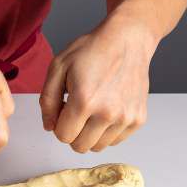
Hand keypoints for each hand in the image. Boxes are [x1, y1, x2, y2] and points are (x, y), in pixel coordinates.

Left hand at [39, 17, 153, 153]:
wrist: (128, 39)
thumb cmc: (93, 50)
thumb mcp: (59, 66)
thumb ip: (47, 100)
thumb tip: (49, 127)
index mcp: (84, 101)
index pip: (63, 136)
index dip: (60, 123)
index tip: (66, 108)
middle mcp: (108, 113)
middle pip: (80, 146)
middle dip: (74, 131)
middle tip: (79, 109)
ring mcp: (126, 117)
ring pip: (99, 146)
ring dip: (92, 133)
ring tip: (94, 108)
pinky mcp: (138, 119)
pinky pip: (116, 140)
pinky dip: (109, 130)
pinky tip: (108, 108)